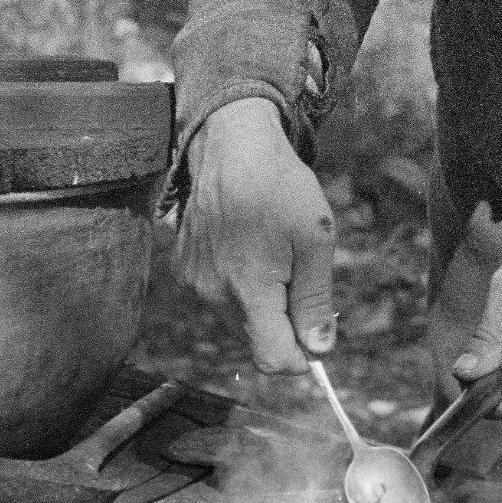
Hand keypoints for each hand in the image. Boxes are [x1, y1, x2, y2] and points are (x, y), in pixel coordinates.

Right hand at [175, 97, 335, 374]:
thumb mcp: (315, 238)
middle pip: (255, 337)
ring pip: (237, 316)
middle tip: (299, 272)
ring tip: (271, 250)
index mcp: (248, 289)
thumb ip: (315, 299)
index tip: (317, 335)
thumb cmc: (281, 186)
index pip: (272, 358)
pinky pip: (217, 293)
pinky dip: (237, 280)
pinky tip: (247, 242)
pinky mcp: (182, 266)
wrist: (233, 144)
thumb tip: (319, 350)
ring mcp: (192, 280)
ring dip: (260, 298)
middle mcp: (212, 292)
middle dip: (283, 320)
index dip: (301, 356)